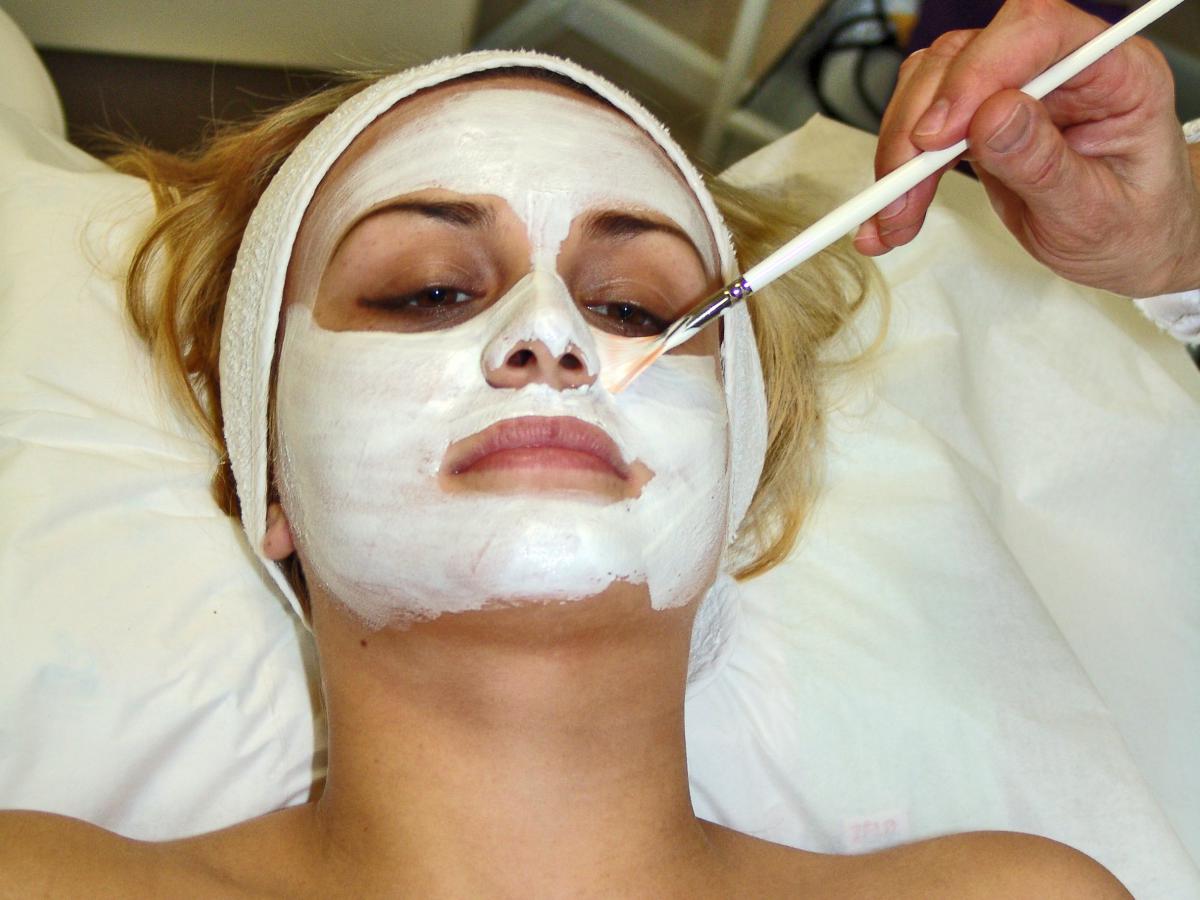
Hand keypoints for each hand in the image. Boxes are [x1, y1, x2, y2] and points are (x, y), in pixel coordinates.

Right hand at [854, 0, 1199, 296]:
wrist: (1131, 247)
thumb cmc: (1133, 227)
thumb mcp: (1096, 213)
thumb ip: (1045, 165)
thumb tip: (994, 118)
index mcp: (1112, 71)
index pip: (1036, 31)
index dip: (977, 73)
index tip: (939, 136)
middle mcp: (1059, 67)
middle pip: (965, 57)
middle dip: (920, 126)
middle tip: (901, 193)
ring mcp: (1014, 88)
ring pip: (930, 85)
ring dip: (899, 152)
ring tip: (895, 216)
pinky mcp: (980, 118)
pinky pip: (921, 123)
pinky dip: (898, 169)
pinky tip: (891, 211)